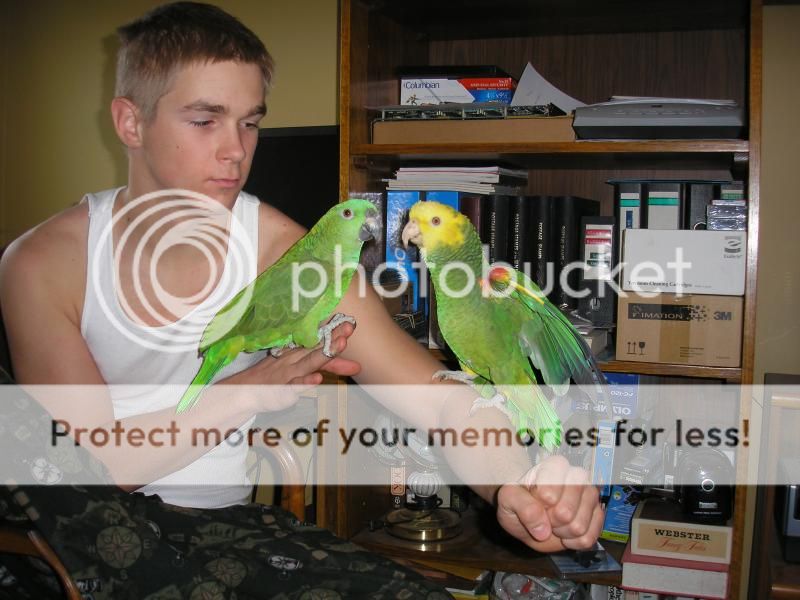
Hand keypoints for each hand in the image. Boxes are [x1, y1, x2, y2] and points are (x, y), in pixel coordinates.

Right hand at [222, 322, 361, 411]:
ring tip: (341, 345)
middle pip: (316, 347)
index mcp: (300, 351)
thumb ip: (330, 365)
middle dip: (333, 337)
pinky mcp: (283, 390)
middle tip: (349, 328)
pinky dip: (304, 383)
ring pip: (308, 363)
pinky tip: (317, 380)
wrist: (246, 391)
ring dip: (324, 354)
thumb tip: (357, 364)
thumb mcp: (306, 368)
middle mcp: (295, 359)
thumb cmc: (279, 376)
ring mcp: (289, 374)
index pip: (319, 338)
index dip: (334, 330)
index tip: (350, 321)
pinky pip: (294, 386)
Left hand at [496, 455, 602, 552]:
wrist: (529, 518)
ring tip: (553, 522)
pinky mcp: (598, 516)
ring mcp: (590, 496)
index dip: (538, 504)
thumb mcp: (508, 499)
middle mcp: (577, 477)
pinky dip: (572, 542)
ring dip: (561, 532)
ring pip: (579, 527)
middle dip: (549, 521)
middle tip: (543, 514)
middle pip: (566, 512)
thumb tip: (542, 528)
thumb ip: (522, 506)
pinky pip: (588, 539)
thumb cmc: (519, 502)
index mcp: (554, 466)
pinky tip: (565, 533)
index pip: (549, 492)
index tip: (534, 500)